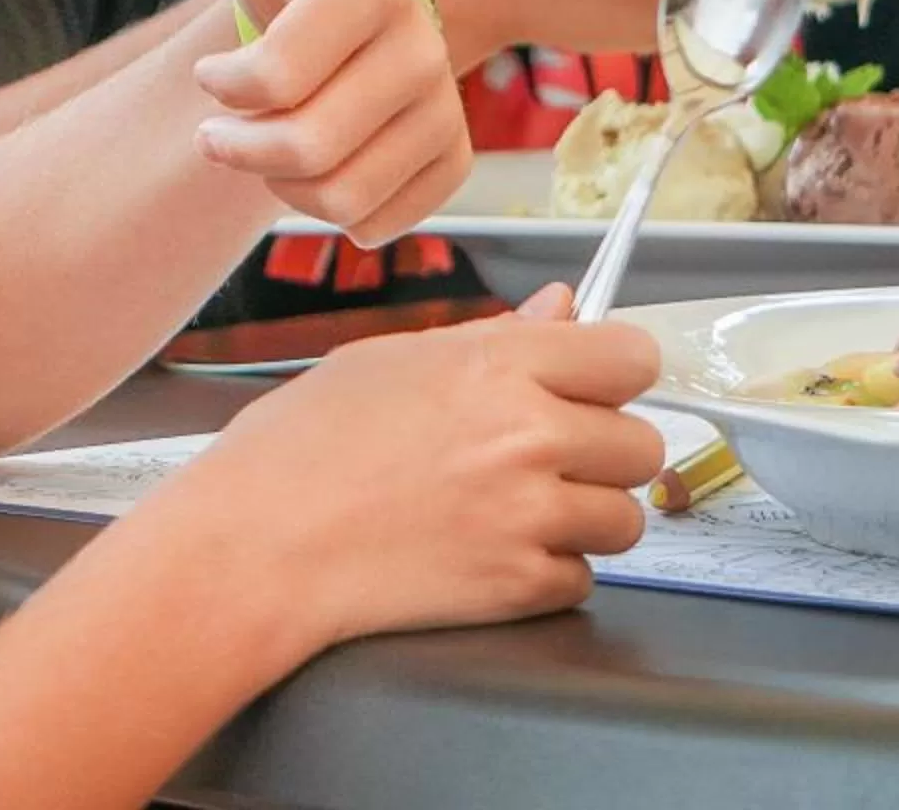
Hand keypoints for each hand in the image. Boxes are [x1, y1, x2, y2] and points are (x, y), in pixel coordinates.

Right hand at [132, 286, 664, 664]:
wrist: (256, 546)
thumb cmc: (300, 449)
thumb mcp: (391, 359)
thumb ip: (492, 337)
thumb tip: (562, 311)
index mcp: (498, 366)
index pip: (632, 356)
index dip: (616, 372)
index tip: (599, 386)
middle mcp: (527, 437)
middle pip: (643, 444)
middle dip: (603, 451)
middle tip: (547, 456)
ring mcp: (527, 516)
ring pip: (624, 519)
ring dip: (584, 517)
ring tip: (516, 509)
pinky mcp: (516, 588)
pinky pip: (581, 578)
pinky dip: (548, 572)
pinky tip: (491, 551)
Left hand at [195, 0, 470, 244]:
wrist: (336, 21)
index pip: (272, 77)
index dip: (225, 88)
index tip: (214, 72)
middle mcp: (422, 45)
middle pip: (305, 147)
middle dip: (242, 146)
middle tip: (225, 124)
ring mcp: (443, 105)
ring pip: (339, 195)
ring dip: (284, 182)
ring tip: (274, 139)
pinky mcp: (452, 159)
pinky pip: (382, 223)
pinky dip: (338, 210)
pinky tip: (329, 161)